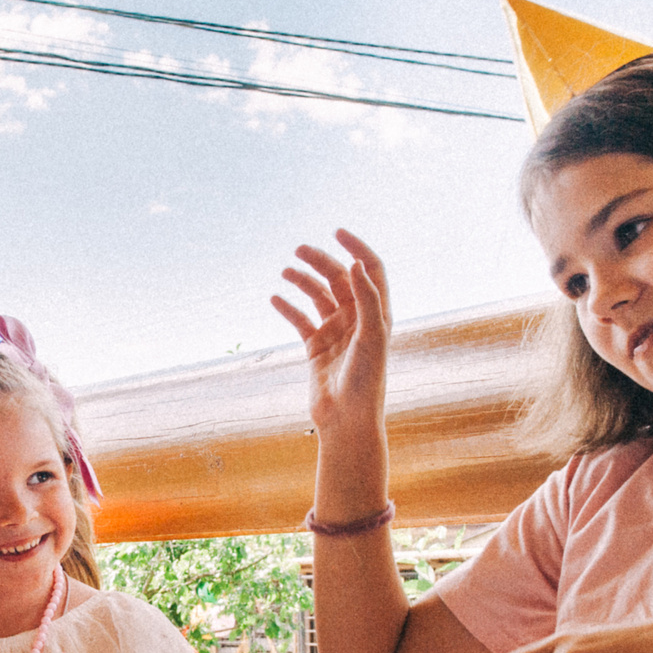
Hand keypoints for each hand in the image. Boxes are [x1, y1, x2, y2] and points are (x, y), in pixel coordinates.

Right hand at [269, 230, 389, 437]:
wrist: (347, 420)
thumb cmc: (367, 380)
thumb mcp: (372, 336)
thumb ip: (367, 299)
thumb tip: (355, 264)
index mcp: (377, 314)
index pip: (370, 270)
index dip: (357, 248)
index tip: (337, 232)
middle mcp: (357, 319)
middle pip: (339, 279)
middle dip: (321, 261)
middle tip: (299, 250)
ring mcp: (336, 332)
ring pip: (317, 296)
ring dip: (302, 281)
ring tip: (284, 272)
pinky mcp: (316, 348)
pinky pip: (301, 320)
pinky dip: (288, 308)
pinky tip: (275, 298)